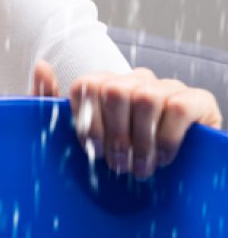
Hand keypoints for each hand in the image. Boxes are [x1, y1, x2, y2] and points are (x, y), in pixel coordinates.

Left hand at [33, 60, 222, 178]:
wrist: (174, 170)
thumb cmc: (123, 151)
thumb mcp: (83, 134)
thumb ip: (52, 102)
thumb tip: (41, 66)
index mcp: (107, 83)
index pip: (86, 87)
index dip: (87, 123)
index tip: (93, 151)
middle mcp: (136, 79)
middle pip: (112, 91)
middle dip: (113, 135)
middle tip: (118, 165)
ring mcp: (167, 86)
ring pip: (144, 98)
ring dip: (140, 140)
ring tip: (140, 166)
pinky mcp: (196, 99)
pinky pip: (177, 108)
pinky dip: (167, 138)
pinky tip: (163, 158)